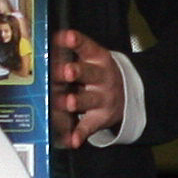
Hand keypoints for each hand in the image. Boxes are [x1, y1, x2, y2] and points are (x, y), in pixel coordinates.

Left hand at [52, 30, 126, 149]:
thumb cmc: (99, 73)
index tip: (67, 36)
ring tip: (68, 102)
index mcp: (99, 59)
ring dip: (78, 101)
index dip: (77, 42)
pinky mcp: (99, 119)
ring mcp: (102, 99)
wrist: (127, 94)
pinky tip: (72, 140)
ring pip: (89, 100)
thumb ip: (74, 51)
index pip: (88, 47)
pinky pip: (88, 127)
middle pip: (90, 74)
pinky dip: (80, 134)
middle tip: (67, 71)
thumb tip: (49, 41)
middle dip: (78, 72)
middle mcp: (102, 78)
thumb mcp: (93, 58)